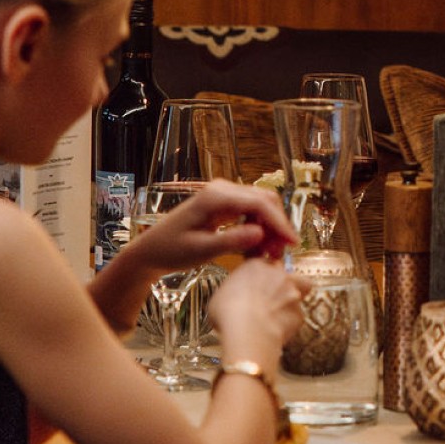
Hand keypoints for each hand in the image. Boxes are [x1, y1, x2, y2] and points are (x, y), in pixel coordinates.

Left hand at [122, 179, 297, 272]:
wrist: (152, 250)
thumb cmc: (171, 250)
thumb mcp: (201, 251)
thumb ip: (231, 241)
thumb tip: (260, 234)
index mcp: (215, 197)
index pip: (258, 204)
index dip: (279, 223)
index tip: (292, 243)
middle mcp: (222, 189)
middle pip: (264, 200)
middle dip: (277, 225)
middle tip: (281, 253)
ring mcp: (224, 194)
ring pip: (261, 205)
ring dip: (270, 228)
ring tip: (269, 254)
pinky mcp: (225, 203)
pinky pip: (251, 211)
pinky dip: (260, 228)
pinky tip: (258, 248)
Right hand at [209, 255, 306, 370]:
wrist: (248, 330)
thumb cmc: (228, 312)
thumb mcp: (219, 296)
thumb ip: (232, 291)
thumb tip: (233, 298)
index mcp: (255, 266)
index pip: (263, 263)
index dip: (261, 275)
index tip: (256, 284)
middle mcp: (277, 275)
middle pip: (285, 272)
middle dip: (281, 282)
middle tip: (269, 298)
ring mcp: (292, 292)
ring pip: (301, 289)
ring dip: (290, 300)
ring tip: (276, 315)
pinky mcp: (299, 313)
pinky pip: (296, 316)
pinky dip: (289, 323)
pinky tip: (277, 330)